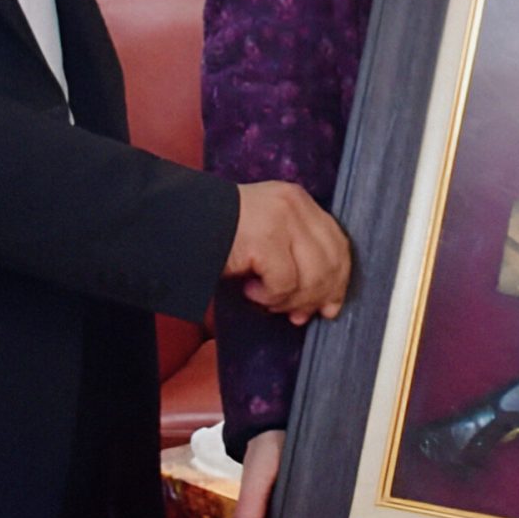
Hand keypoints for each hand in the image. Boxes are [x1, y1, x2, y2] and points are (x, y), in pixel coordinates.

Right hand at [225, 181, 351, 325]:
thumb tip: (325, 303)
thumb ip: (296, 254)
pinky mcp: (265, 238)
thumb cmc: (220, 236)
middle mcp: (295, 205)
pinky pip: (284, 284)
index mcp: (299, 201)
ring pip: (312, 276)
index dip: (339, 279)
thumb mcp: (268, 235)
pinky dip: (269, 298)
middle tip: (296, 316)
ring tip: (267, 302)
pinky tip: (250, 292)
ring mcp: (281, 219)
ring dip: (290, 301)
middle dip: (317, 297)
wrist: (179, 223)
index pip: (337, 242)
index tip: (331, 307)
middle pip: (330, 261)